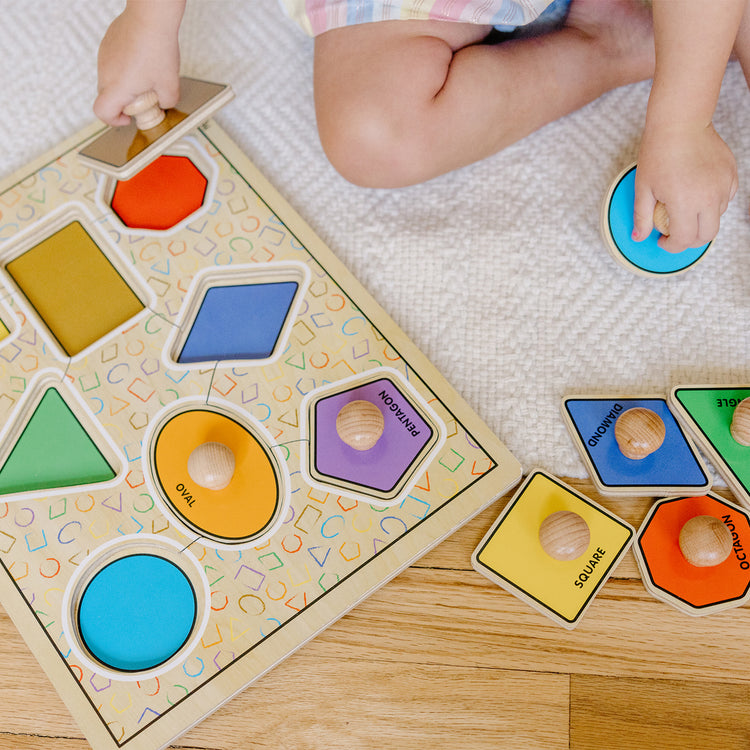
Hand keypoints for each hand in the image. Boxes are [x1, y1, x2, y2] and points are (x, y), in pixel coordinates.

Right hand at [94, 3, 182, 126]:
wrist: (151, 17)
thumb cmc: (157, 47)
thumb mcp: (170, 85)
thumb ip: (166, 102)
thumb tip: (163, 104)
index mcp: (117, 87)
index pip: (101, 112)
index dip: (114, 120)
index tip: (127, 118)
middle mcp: (105, 72)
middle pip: (107, 97)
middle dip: (124, 103)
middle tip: (144, 98)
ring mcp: (104, 57)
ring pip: (110, 80)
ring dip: (125, 85)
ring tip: (146, 76)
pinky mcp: (107, 44)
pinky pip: (112, 64)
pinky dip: (125, 69)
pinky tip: (142, 61)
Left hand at [633, 121, 737, 251]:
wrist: (680, 122)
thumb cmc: (658, 152)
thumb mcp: (643, 188)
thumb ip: (642, 216)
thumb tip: (639, 237)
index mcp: (685, 202)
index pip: (684, 239)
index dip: (672, 246)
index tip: (663, 240)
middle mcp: (709, 196)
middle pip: (706, 235)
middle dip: (690, 241)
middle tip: (675, 234)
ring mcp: (723, 184)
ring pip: (717, 217)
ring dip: (701, 221)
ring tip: (684, 211)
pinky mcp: (731, 174)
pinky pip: (726, 198)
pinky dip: (714, 204)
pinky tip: (697, 196)